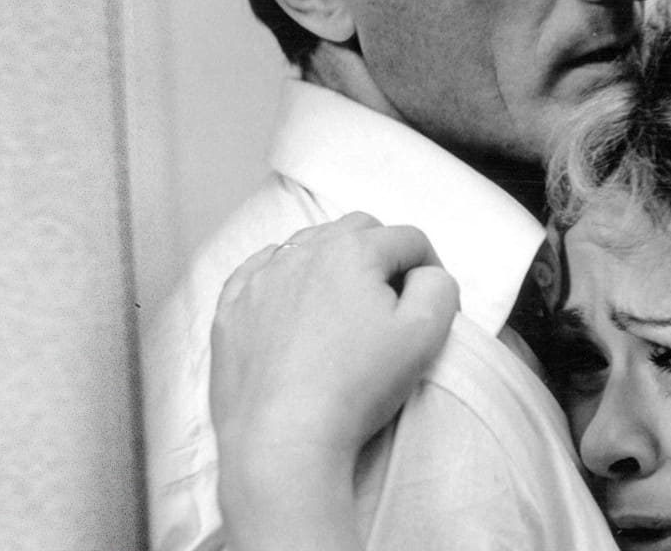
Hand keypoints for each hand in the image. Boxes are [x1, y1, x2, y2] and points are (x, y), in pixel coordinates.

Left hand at [210, 212, 456, 549]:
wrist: (283, 440)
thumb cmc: (356, 387)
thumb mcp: (426, 333)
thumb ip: (440, 286)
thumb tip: (426, 275)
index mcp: (352, 251)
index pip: (408, 239)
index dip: (430, 269)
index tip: (428, 306)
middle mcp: (301, 252)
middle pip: (357, 231)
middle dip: (381, 256)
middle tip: (390, 304)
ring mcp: (259, 280)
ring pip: (307, 246)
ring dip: (332, 265)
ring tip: (344, 311)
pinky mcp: (230, 311)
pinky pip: (259, 274)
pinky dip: (282, 280)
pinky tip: (295, 310)